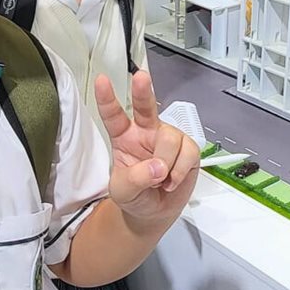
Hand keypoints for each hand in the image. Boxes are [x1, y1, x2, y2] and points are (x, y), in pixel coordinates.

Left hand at [96, 70, 200, 224]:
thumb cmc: (135, 195)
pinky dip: (180, 171)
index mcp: (123, 137)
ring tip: (161, 179)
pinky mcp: (187, 149)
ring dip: (166, 163)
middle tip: (141, 77)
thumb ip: (135, 178)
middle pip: (145, 106)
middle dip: (143, 91)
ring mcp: (167, 139)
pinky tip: (172, 180)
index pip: (114, 115)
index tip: (101, 81)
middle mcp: (146, 132)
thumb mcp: (123, 191)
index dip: (107, 99)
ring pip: (170, 138)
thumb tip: (157, 167)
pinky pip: (188, 152)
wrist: (154, 212)